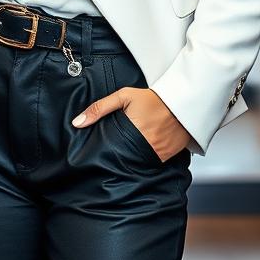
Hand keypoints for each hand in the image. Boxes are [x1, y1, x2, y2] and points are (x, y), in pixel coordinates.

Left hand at [71, 86, 189, 161]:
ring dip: (131, 157)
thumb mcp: (123, 96)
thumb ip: (99, 108)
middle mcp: (145, 146)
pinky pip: (151, 162)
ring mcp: (157, 154)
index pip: (111, 151)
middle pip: (123, 158)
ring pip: (137, 162)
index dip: (104, 152)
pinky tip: (142, 150)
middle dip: (117, 155)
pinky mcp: (167, 157)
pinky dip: (146, 158)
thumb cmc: (152, 98)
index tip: (98, 152)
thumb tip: (77, 123)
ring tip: (126, 150)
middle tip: (113, 150)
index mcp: (131, 132)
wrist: (182, 100)